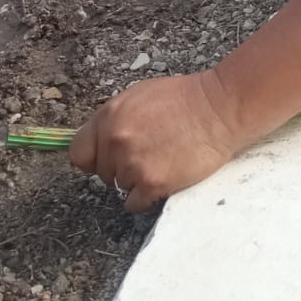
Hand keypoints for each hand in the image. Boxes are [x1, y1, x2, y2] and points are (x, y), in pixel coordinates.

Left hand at [69, 72, 246, 212]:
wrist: (221, 108)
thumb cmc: (187, 100)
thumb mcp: (140, 97)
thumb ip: (115, 120)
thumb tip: (100, 143)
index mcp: (109, 116)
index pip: (79, 153)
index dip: (95, 159)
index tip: (109, 160)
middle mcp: (115, 139)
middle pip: (103, 173)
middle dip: (122, 168)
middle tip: (151, 155)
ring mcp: (132, 162)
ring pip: (120, 188)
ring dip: (138, 181)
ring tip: (164, 161)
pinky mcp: (151, 183)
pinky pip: (134, 203)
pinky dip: (148, 196)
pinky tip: (166, 177)